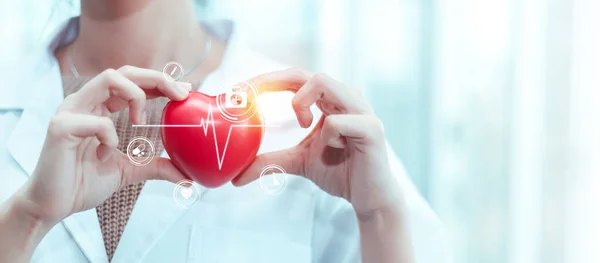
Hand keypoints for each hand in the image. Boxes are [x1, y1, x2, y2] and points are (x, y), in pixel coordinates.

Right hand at [21, 66, 190, 225]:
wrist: (53, 205)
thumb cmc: (84, 183)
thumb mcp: (129, 171)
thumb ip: (155, 167)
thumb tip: (186, 176)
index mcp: (98, 107)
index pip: (131, 81)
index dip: (159, 81)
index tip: (184, 92)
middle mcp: (84, 102)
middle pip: (124, 72)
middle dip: (157, 78)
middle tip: (179, 95)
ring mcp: (70, 111)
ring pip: (109, 78)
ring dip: (135, 95)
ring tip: (140, 121)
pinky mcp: (61, 128)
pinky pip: (97, 121)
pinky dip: (110, 136)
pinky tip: (104, 154)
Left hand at [232, 68, 403, 215]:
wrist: (369, 197)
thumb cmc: (340, 172)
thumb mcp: (297, 162)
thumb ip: (270, 161)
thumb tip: (236, 176)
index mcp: (330, 100)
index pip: (296, 78)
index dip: (267, 79)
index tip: (239, 91)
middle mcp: (346, 98)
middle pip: (307, 73)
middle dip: (272, 81)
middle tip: (249, 96)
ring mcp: (361, 110)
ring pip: (324, 82)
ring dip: (302, 103)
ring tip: (302, 124)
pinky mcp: (371, 128)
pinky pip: (337, 121)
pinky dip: (328, 135)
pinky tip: (336, 148)